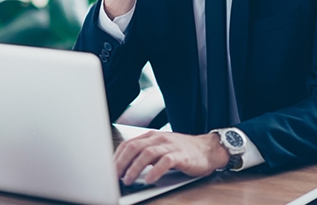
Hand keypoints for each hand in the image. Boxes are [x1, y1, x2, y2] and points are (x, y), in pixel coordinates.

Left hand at [114, 130, 228, 184]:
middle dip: (122, 162)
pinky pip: (165, 162)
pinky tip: (149, 179)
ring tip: (128, 180)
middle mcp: (158, 138)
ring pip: (147, 154)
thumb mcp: (160, 148)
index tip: (109, 170)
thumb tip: (125, 167)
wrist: (207, 149)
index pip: (128, 144)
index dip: (117, 157)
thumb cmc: (182, 151)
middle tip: (114, 176)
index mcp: (151, 136)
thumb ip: (145, 154)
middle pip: (134, 147)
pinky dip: (155, 171)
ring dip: (135, 168)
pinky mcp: (181, 155)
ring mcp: (170, 146)